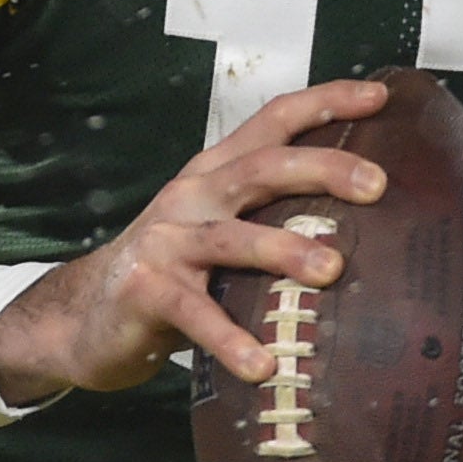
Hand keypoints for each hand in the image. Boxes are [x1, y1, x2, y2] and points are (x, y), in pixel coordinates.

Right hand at [0, 80, 394, 402]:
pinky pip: (196, 315)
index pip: (273, 121)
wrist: (83, 315)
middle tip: (377, 185)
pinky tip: (263, 365)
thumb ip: (273, 224)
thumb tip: (370, 239)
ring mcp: (166, 241)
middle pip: (262, 167)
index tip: (378, 97)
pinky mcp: (146, 290)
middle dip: (322, 169)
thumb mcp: (220, 234)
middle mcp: (193, 196)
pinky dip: (231, 340)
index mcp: (216, 174)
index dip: (324, 103)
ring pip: (233, 237)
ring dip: (284, 250)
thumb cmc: (171, 274)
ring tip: (330, 270)